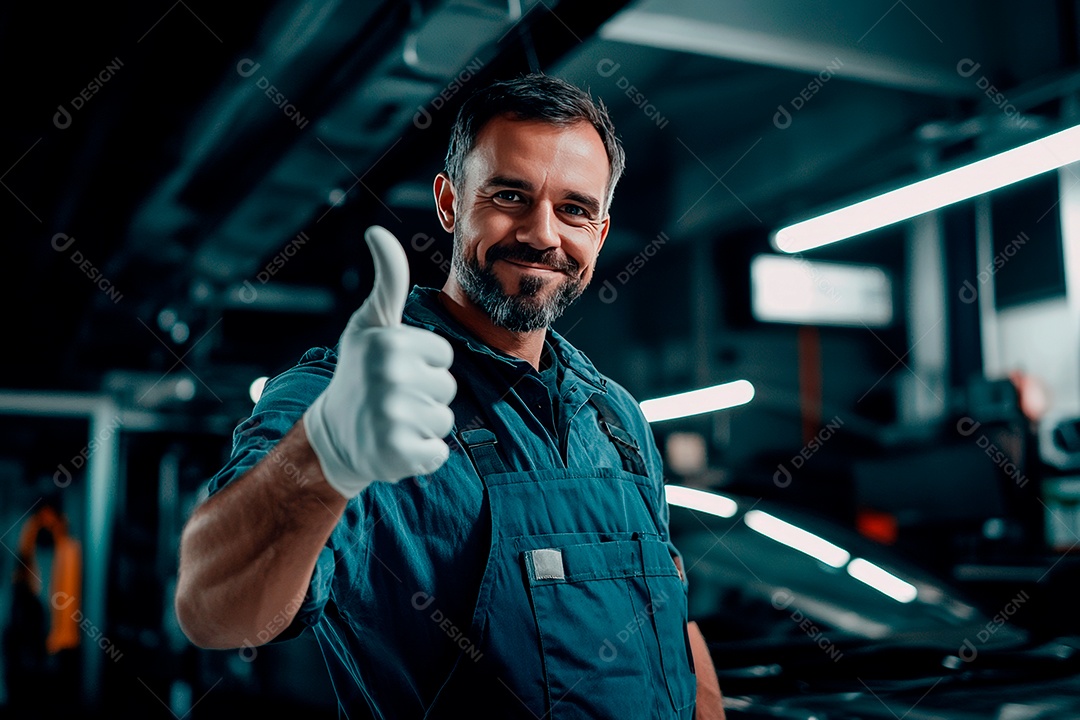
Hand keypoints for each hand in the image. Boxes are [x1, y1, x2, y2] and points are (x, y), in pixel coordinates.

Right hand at [303, 225, 456, 497]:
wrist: (333, 436)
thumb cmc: (359, 371)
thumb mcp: (370, 323)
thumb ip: (388, 280)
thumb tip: (377, 230)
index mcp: (391, 342)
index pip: (444, 356)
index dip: (424, 364)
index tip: (394, 369)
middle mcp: (391, 376)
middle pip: (447, 388)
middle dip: (425, 396)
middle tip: (391, 399)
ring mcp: (394, 417)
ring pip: (444, 421)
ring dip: (424, 426)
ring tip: (392, 422)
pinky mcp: (399, 454)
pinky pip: (438, 453)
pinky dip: (423, 455)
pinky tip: (396, 448)